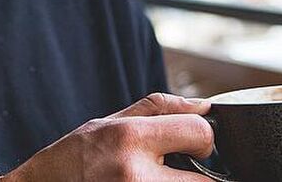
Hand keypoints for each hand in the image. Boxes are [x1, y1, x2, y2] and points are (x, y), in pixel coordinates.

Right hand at [1, 93, 214, 181]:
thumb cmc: (75, 157)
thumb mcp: (110, 121)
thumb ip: (159, 109)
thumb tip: (204, 107)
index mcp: (130, 138)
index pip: (199, 134)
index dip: (205, 138)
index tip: (196, 145)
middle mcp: (136, 175)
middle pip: (206, 180)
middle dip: (202, 172)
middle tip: (185, 169)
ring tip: (160, 176)